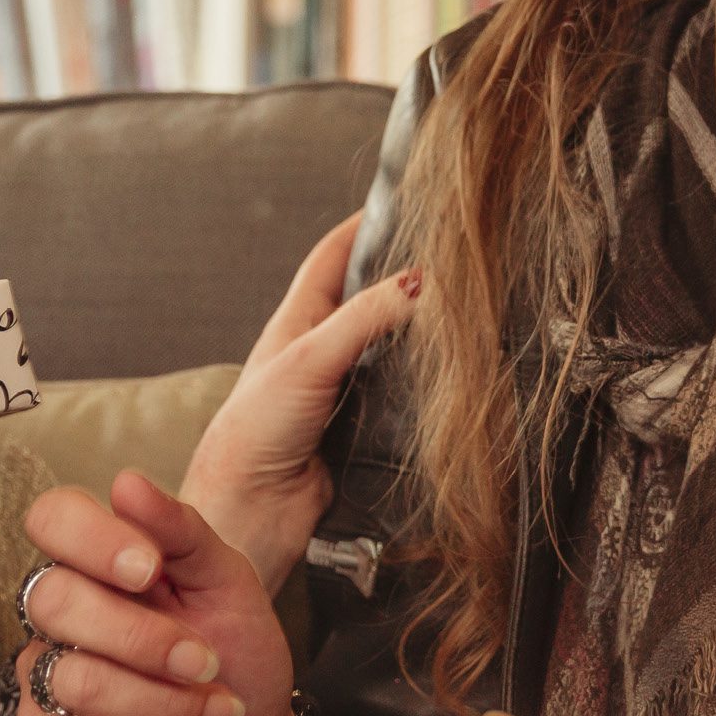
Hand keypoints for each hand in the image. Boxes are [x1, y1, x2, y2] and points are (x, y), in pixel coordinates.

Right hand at [13, 470, 297, 715]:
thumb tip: (126, 484)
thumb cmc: (237, 654)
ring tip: (214, 710)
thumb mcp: (229, 583)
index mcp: (96, 562)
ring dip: (167, 703)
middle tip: (207, 661)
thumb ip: (181, 531)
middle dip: (146, 640)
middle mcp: (58, 615)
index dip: (92, 540)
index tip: (149, 568)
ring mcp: (44, 676)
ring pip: (77, 681)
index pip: (52, 519)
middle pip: (55, 602)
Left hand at [182, 213, 420, 591]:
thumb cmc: (253, 433)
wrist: (250, 513)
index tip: (405, 202)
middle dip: (405, 277)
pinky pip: (402, 397)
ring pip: (391, 349)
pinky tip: (453, 377)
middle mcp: (321, 352)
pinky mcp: (364, 431)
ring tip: (464, 310)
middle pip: (370, 300)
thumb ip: (363, 319)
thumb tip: (419, 281)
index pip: (333, 257)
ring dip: (421, 334)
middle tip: (452, 256)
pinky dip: (426, 385)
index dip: (364, 226)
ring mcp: (343, 391)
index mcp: (297, 323)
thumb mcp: (308, 360)